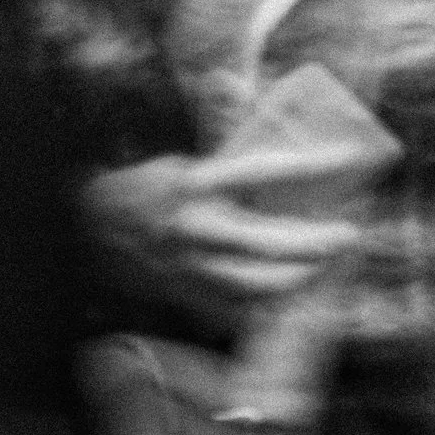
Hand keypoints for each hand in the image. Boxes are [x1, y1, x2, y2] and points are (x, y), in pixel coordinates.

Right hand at [83, 150, 363, 312]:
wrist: (85, 230)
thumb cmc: (142, 190)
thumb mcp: (180, 161)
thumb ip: (223, 153)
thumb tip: (258, 126)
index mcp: (195, 184)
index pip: (265, 170)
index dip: (313, 164)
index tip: (349, 158)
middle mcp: (195, 228)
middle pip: (270, 241)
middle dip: (317, 240)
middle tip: (348, 233)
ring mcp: (190, 267)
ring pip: (257, 283)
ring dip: (299, 277)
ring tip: (324, 265)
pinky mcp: (185, 293)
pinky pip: (235, 309)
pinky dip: (266, 304)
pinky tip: (289, 294)